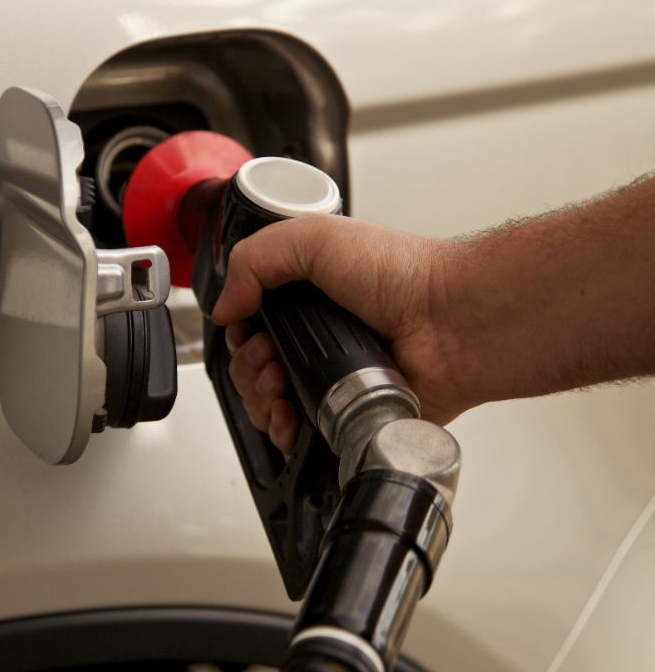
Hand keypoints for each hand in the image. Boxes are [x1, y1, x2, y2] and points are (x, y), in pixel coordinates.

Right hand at [211, 214, 459, 451]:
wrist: (448, 320)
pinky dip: (282, 430)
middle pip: (251, 368)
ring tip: (279, 383)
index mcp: (307, 299)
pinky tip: (287, 416)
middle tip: (268, 357)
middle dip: (246, 367)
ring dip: (258, 397)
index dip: (238, 332)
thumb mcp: (314, 237)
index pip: (250, 325)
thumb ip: (255, 259)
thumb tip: (224, 304)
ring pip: (267, 404)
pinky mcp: (344, 413)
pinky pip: (299, 433)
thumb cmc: (400, 273)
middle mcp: (317, 340)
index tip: (246, 331)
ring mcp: (330, 379)